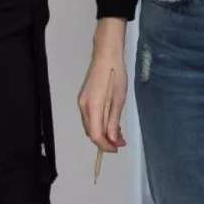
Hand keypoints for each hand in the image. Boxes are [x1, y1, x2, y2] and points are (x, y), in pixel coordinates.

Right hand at [78, 21, 127, 154]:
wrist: (106, 55)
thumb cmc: (116, 75)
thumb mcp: (118, 99)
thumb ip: (114, 120)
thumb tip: (113, 139)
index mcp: (93, 106)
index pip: (95, 134)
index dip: (105, 145)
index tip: (117, 148)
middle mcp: (83, 106)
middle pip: (91, 132)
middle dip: (105, 140)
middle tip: (121, 141)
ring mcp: (81, 102)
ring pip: (90, 125)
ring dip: (102, 132)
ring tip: (118, 133)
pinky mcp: (83, 98)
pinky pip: (90, 117)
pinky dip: (99, 123)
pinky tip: (110, 121)